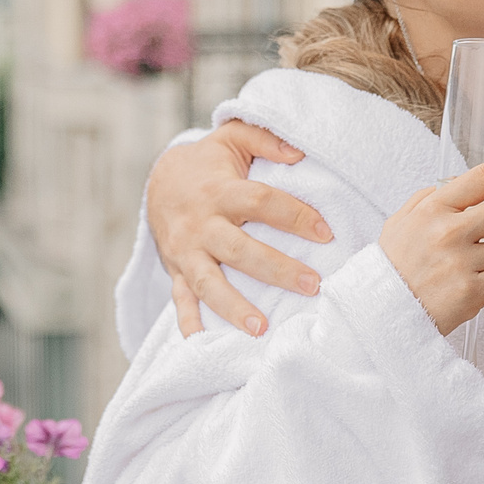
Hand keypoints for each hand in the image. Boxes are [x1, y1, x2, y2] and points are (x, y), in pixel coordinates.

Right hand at [150, 121, 333, 336]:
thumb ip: (266, 139)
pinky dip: (189, 323)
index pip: (261, 202)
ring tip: (261, 329)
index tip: (326, 233)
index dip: (294, 216)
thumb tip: (300, 153)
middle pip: (240, 250)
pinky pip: (181, 300)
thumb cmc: (208, 163)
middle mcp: (200, 224)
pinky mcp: (176, 271)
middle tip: (313, 285)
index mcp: (219, 192)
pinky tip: (202, 345)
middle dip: (276, 269)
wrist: (157, 182)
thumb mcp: (232, 138)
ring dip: (233, 308)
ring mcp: (186, 252)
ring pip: (209, 283)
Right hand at [380, 159, 483, 335]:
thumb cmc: (391, 270)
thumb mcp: (398, 224)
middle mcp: (448, 231)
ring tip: (476, 270)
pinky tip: (474, 288)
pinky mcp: (470, 292)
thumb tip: (452, 184)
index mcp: (433, 209)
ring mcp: (460, 262)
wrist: (379, 314)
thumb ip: (425, 201)